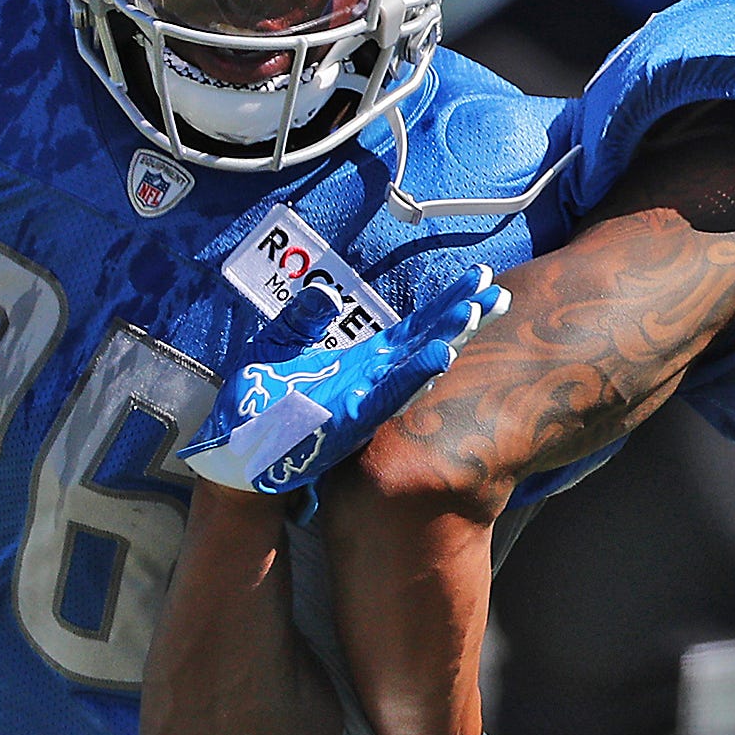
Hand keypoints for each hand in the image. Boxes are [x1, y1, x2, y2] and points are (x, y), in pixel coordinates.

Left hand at [181, 267, 507, 495]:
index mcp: (363, 364)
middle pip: (426, 342)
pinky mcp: (348, 421)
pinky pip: (390, 395)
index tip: (478, 279)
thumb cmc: (256, 407)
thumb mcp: (276, 348)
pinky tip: (441, 354)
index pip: (413, 329)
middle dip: (462, 317)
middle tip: (499, 292)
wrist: (235, 456)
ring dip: (448, 340)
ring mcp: (364, 402)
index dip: (445, 304)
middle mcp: (373, 383)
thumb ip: (302, 320)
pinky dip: (416, 374)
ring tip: (477, 313)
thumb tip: (325, 294)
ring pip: (416, 367)